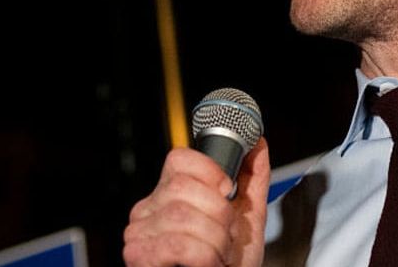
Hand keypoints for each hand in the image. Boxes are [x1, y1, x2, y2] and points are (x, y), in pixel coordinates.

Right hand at [123, 139, 269, 266]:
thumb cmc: (230, 265)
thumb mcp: (247, 220)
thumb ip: (251, 180)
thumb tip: (259, 143)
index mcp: (170, 195)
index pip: (179, 158)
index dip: (210, 170)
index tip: (227, 192)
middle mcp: (148, 210)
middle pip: (182, 186)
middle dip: (219, 213)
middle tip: (226, 236)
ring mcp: (139, 234)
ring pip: (181, 215)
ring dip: (216, 240)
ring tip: (219, 255)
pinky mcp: (139, 257)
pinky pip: (178, 244)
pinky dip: (205, 256)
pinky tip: (208, 265)